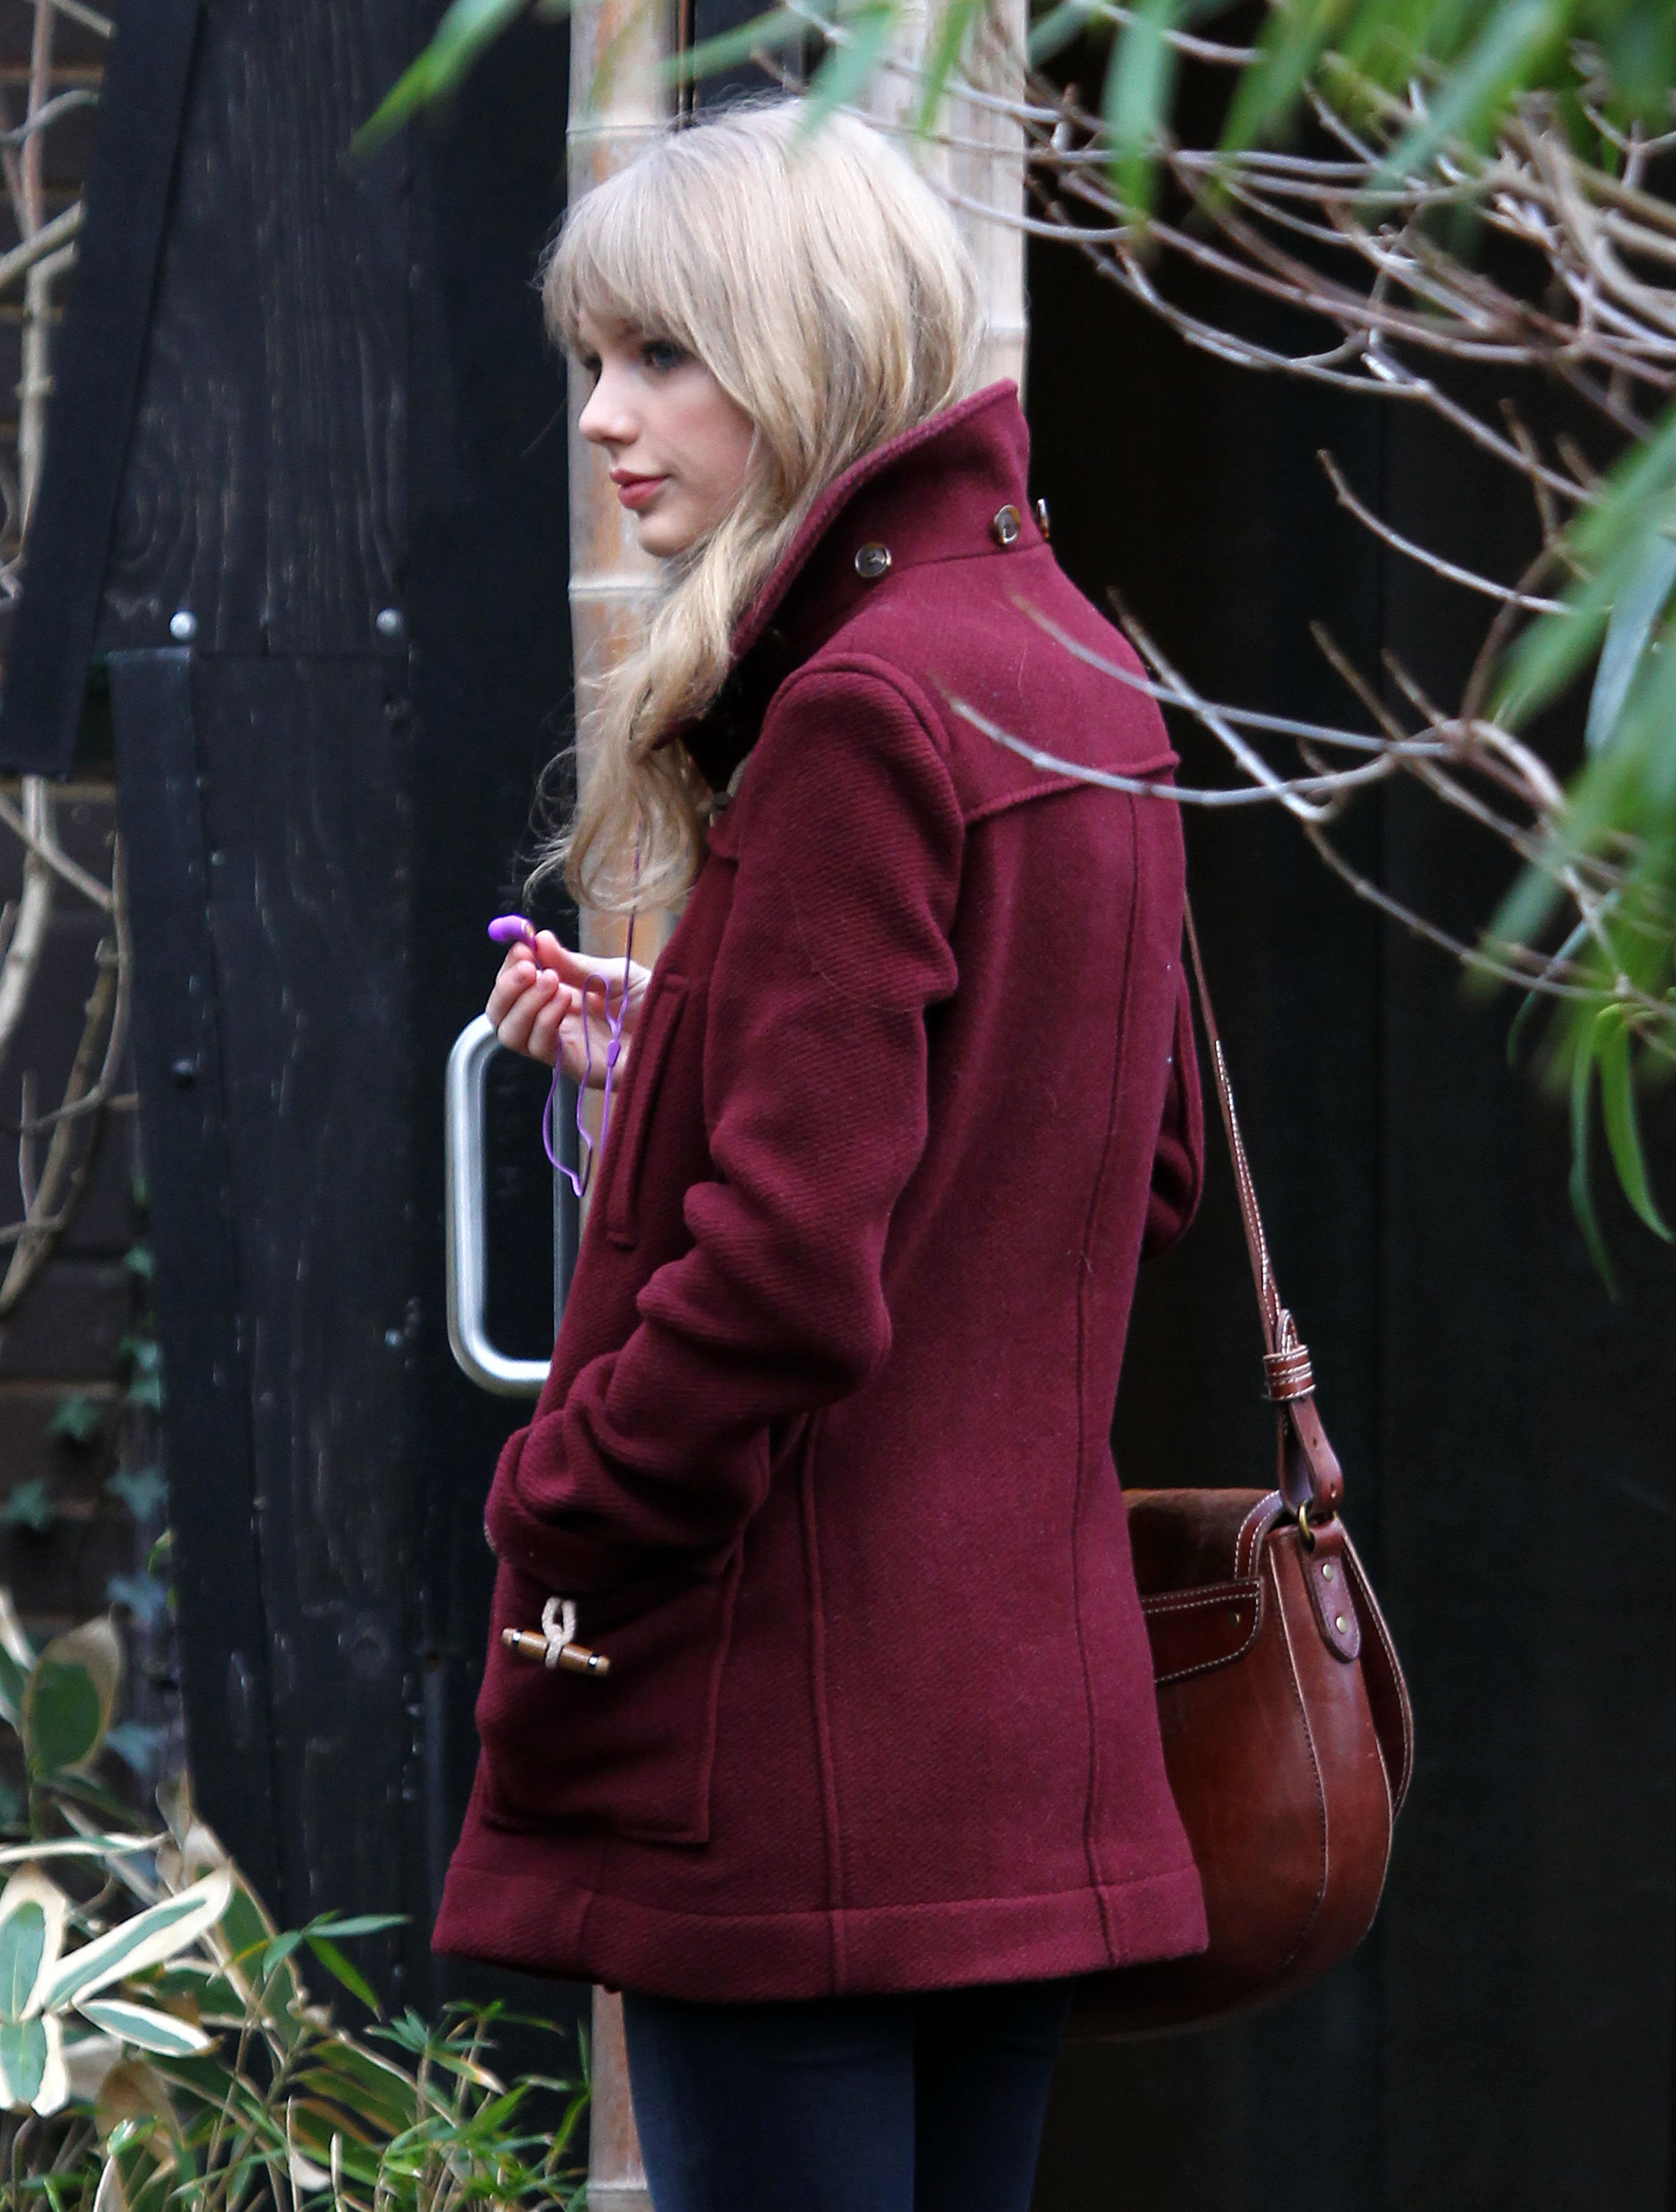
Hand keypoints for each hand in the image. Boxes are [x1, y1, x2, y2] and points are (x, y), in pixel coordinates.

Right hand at [486, 930, 650, 1087]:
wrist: (683, 1032)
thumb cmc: (656, 1004)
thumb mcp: (615, 974)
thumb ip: (575, 963)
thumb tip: (540, 939)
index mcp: (560, 997)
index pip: (515, 986)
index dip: (511, 967)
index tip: (522, 946)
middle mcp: (554, 1022)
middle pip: (501, 1013)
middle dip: (506, 986)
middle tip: (528, 966)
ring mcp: (562, 1046)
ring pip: (511, 1034)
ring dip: (524, 1003)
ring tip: (552, 982)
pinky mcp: (575, 1066)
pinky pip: (540, 1048)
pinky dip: (544, 1020)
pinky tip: (565, 1001)